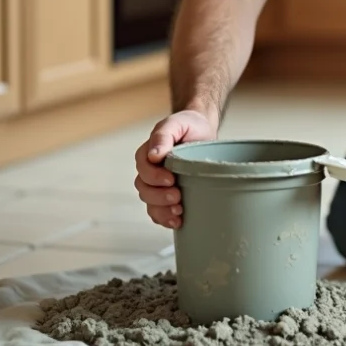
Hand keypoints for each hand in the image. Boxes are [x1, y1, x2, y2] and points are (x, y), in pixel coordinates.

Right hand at [134, 110, 215, 228]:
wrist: (203, 131)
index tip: (171, 179)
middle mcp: (150, 171)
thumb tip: (153, 156)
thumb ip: (163, 136)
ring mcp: (158, 185)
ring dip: (162, 210)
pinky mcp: (168, 195)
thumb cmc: (188, 125)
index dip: (154, 177)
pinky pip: (159, 212)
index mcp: (147, 154)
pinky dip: (165, 219)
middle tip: (177, 196)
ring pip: (150, 204)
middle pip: (144, 189)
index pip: (143, 169)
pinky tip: (177, 221)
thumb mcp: (176, 124)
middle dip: (159, 197)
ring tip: (178, 212)